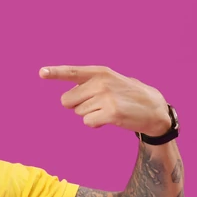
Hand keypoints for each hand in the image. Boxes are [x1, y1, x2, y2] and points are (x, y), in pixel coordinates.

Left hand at [40, 65, 169, 135]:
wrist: (155, 109)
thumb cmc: (128, 95)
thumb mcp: (111, 81)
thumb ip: (89, 83)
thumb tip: (66, 99)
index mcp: (100, 72)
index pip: (72, 72)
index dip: (55, 73)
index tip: (41, 72)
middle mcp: (101, 82)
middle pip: (67, 100)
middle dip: (77, 105)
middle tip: (98, 104)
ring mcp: (106, 97)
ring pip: (78, 112)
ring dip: (90, 114)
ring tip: (108, 109)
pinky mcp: (111, 113)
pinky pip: (87, 122)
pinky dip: (95, 124)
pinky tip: (110, 119)